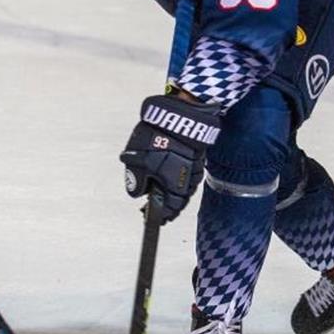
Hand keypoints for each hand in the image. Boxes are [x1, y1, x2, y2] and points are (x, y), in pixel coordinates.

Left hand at [119, 94, 221, 222]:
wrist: (181, 115)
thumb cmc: (160, 137)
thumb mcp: (139, 160)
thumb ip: (136, 178)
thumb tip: (136, 191)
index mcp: (173, 186)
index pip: (169, 210)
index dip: (161, 216)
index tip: (155, 219)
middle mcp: (187, 181)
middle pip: (179, 201)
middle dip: (169, 205)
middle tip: (160, 207)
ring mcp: (194, 169)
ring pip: (185, 187)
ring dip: (175, 191)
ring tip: (164, 189)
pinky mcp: (197, 157)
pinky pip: (188, 173)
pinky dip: (180, 176)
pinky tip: (172, 171)